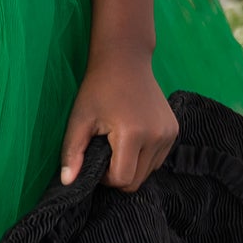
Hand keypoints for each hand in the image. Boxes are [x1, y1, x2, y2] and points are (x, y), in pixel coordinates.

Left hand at [58, 52, 178, 191]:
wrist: (125, 59)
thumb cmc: (98, 88)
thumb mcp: (80, 118)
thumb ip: (73, 152)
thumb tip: (68, 183)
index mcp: (133, 134)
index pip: (122, 179)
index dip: (105, 177)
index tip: (97, 158)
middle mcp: (157, 136)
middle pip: (137, 181)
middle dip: (118, 174)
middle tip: (105, 151)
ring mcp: (169, 134)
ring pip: (149, 171)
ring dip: (132, 166)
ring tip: (118, 141)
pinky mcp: (174, 131)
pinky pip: (158, 159)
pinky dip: (144, 157)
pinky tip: (132, 136)